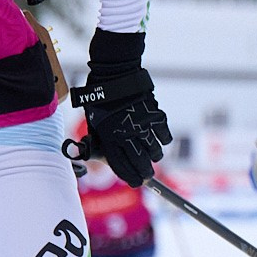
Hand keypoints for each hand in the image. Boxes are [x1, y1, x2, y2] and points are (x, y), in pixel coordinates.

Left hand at [71, 30, 168, 186]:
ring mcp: (142, 125)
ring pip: (154, 150)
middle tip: (147, 176)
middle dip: (145, 172)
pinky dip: (163, 139)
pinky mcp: (154, 115)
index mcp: (109, 138)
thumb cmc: (99, 99)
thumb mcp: (92, 123)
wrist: (113, 74)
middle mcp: (126, 134)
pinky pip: (164, 134)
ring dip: (154, 155)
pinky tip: (160, 139)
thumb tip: (103, 158)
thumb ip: (98, 142)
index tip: (135, 182)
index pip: (121, 166)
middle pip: (141, 162)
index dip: (129, 177)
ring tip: (152, 155)